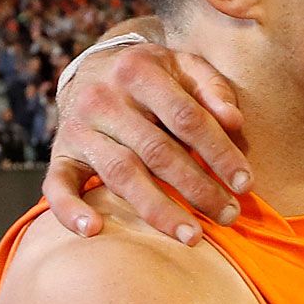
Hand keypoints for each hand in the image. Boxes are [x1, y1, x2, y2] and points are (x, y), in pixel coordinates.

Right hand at [44, 42, 251, 244]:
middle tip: (228, 215)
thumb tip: (235, 121)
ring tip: (193, 236)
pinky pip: (57, 184)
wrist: (93, 67)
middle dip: (198, 188)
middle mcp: (104, 99)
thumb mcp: (184, 66)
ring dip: (158, 210)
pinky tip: (94, 230)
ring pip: (121, 173)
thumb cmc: (153, 75)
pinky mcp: (61, 154)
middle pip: (158, 151)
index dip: (220, 152)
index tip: (246, 183)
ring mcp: (79, 128)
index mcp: (139, 70)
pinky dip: (71, 209)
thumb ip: (212, 89)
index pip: (187, 118)